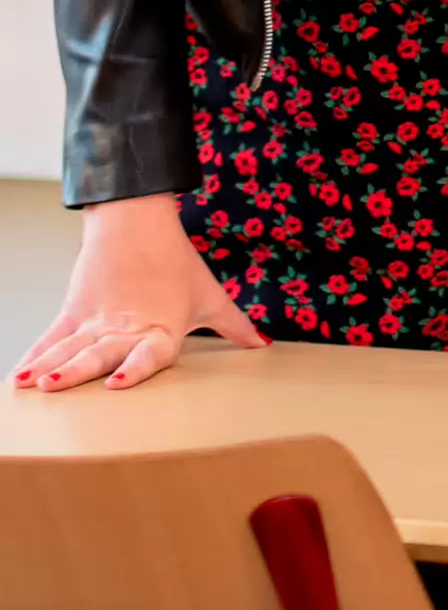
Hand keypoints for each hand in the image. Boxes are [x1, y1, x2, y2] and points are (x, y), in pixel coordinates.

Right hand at [14, 194, 268, 391]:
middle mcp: (126, 328)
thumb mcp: (210, 297)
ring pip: (70, 347)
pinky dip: (34, 355)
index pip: (149, 353)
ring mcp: (96, 321)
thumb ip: (234, 326)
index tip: (118, 383)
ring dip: (50, 364)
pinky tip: (18, 377)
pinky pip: (51, 337)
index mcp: (162, 329)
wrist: (137, 224)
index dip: (135, 368)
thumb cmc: (177, 264)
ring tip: (33, 384)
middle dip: (77, 370)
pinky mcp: (74, 312)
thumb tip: (261, 345)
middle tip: (56, 385)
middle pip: (100, 352)